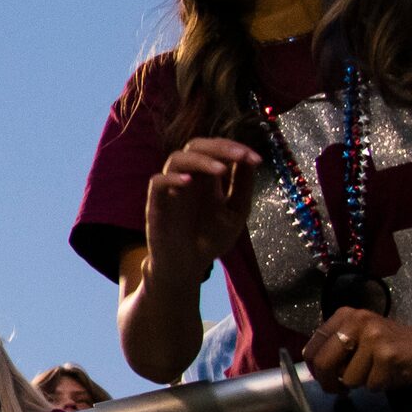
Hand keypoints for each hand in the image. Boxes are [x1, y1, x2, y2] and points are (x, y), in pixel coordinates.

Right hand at [144, 138, 261, 290]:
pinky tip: (189, 182)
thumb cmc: (210, 238)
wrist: (188, 266)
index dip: (235, 149)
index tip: (255, 158)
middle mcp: (188, 177)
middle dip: (220, 147)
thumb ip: (243, 186)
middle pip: (196, 146)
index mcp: (207, 177)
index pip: (217, 150)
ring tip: (221, 170)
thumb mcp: (236, 212)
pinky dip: (172, 178)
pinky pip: (157, 182)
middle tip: (240, 156)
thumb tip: (251, 160)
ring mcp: (171, 188)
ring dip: (201, 160)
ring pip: (177, 158)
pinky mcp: (156, 203)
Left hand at [302, 308, 411, 393]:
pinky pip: (370, 384)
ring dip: (362, 383)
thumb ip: (337, 350)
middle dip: (329, 383)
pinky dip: (379, 385)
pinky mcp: (388, 354)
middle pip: (324, 362)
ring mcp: (373, 336)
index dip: (314, 369)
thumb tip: (315, 372)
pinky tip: (391, 374)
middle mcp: (357, 320)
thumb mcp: (360, 341)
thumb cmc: (393, 348)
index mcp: (345, 315)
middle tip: (339, 391)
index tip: (323, 379)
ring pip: (349, 378)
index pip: (313, 347)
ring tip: (378, 372)